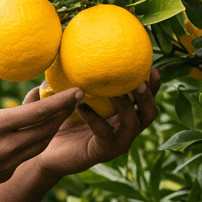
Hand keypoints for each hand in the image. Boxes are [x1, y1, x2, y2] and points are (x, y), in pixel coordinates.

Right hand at [0, 54, 79, 201]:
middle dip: (62, 114)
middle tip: (73, 99)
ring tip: (57, 114)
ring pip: (40, 145)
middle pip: (47, 130)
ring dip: (51, 129)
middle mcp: (6, 147)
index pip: (38, 112)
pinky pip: (27, 156)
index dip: (62, 101)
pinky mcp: (3, 175)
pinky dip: (36, 142)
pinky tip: (35, 132)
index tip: (78, 90)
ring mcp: (6, 164)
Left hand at [22, 68, 161, 179]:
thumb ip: (74, 78)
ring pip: (133, 124)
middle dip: (148, 97)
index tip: (153, 68)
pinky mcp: (103, 151)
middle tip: (140, 83)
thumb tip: (65, 48)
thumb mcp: (69, 97)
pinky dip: (94, 118)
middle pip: (149, 113)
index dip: (153, 85)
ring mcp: (117, 142)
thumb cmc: (60, 121)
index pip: (145, 99)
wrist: (48, 153)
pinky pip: (104, 133)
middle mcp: (125, 129)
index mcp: (123, 114)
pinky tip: (81, 106)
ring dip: (127, 107)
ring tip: (115, 93)